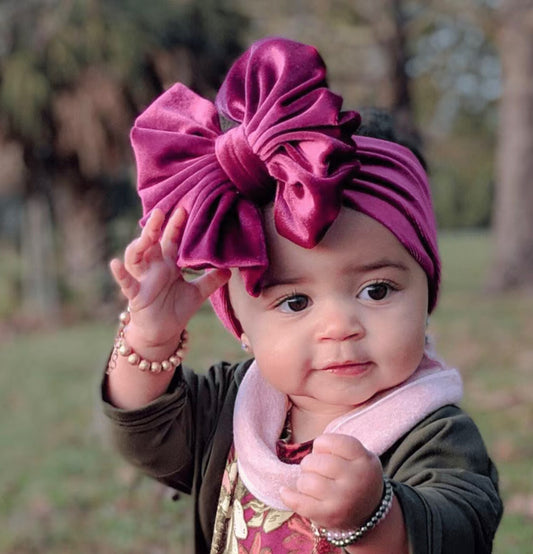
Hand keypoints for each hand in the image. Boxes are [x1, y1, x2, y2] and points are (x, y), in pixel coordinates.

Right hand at [110, 207, 230, 347]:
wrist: (163, 333)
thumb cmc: (176, 309)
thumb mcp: (198, 293)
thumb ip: (212, 280)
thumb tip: (231, 269)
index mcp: (167, 264)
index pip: (171, 240)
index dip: (176, 225)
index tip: (184, 208)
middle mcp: (153, 268)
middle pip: (151, 242)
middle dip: (154, 227)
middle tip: (161, 211)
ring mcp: (142, 280)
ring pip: (135, 257)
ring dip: (138, 245)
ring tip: (145, 235)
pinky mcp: (135, 295)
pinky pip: (125, 283)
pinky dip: (120, 274)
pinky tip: (115, 264)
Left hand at [280, 433, 383, 530]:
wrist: (369, 512)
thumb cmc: (355, 475)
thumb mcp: (357, 455)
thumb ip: (337, 447)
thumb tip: (311, 451)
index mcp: (363, 460)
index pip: (332, 442)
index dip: (322, 444)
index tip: (324, 451)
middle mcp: (356, 480)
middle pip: (316, 462)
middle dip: (310, 463)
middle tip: (316, 469)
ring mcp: (342, 500)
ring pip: (306, 481)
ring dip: (303, 480)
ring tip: (312, 483)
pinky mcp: (329, 517)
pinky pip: (300, 504)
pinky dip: (288, 496)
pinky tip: (285, 491)